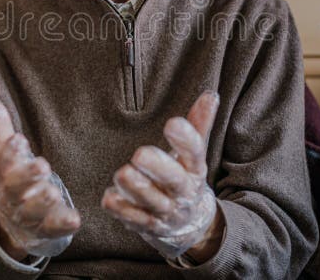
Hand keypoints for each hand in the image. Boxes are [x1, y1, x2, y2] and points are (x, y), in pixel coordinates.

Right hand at [0, 87, 79, 258]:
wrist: (15, 227)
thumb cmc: (13, 181)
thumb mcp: (4, 155)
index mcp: (0, 175)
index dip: (7, 153)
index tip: (19, 140)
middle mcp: (11, 197)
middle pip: (14, 188)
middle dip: (26, 177)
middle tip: (43, 166)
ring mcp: (28, 215)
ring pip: (32, 211)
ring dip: (42, 202)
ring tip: (53, 192)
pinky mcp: (46, 229)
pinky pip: (53, 228)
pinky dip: (62, 224)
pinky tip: (74, 219)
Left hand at [101, 91, 221, 259]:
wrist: (190, 224)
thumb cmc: (186, 177)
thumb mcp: (194, 154)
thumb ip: (199, 124)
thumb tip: (210, 94)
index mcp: (195, 169)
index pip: (195, 153)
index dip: (186, 139)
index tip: (172, 123)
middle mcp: (183, 191)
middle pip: (174, 181)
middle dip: (159, 168)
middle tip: (140, 154)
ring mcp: (166, 210)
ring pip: (153, 202)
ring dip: (137, 189)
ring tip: (122, 173)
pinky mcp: (148, 224)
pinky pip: (135, 219)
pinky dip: (122, 211)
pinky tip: (109, 199)